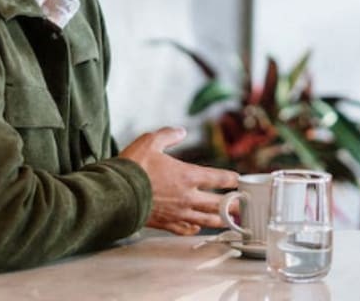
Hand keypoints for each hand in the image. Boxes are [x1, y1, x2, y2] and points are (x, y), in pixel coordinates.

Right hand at [119, 127, 239, 235]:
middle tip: (244, 206)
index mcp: (187, 176)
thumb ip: (168, 135)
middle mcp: (187, 197)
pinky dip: (194, 228)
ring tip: (231, 222)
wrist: (116, 193)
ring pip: (206, 220)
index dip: (231, 179)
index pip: (218, 178)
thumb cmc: (133, 167)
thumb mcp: (151, 141)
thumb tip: (180, 131)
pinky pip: (185, 229)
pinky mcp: (165, 223)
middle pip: (218, 203)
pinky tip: (197, 227)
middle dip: (233, 204)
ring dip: (221, 220)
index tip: (238, 179)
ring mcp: (178, 212)